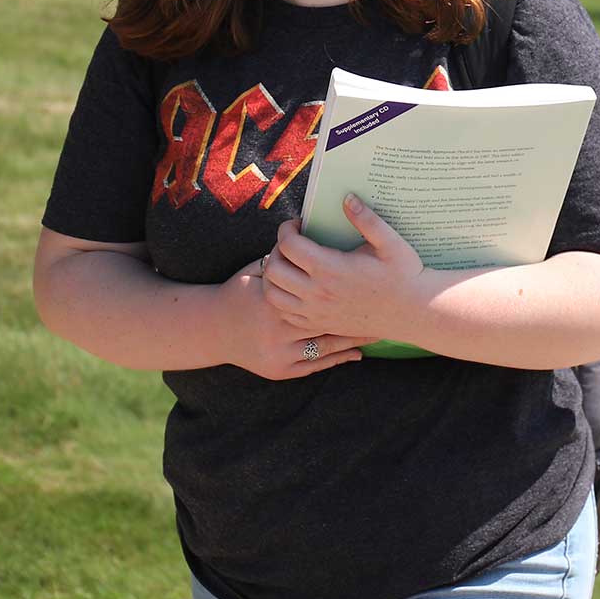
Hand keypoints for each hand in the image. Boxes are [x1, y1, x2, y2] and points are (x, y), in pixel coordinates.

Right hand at [217, 258, 372, 380]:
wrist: (213, 329)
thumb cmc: (238, 292)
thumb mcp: (256, 268)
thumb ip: (280, 255)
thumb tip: (305, 229)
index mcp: (275, 299)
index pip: (316, 290)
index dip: (344, 286)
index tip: (369, 280)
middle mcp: (278, 328)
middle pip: (328, 322)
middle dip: (357, 316)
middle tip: (387, 310)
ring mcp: (279, 352)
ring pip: (326, 346)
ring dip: (354, 339)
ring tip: (380, 332)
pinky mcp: (280, 369)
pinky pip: (315, 365)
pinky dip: (338, 359)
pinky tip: (357, 353)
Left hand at [264, 197, 427, 341]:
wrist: (412, 312)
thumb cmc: (404, 275)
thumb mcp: (391, 243)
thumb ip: (367, 219)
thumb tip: (347, 198)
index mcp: (331, 268)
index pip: (288, 245)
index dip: (286, 229)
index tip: (297, 224)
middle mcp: (317, 292)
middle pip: (273, 269)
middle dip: (276, 250)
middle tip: (291, 242)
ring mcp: (316, 312)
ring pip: (272, 293)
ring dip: (274, 275)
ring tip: (290, 264)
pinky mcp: (319, 324)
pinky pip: (284, 313)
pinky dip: (281, 298)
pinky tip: (296, 286)